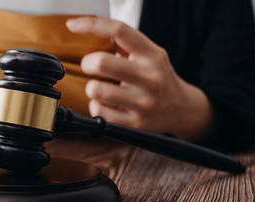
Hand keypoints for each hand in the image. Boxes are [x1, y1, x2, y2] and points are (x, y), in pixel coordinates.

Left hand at [66, 17, 213, 140]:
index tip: (73, 25)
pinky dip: (97, 107)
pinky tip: (109, 104)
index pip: (119, 31)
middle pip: (102, 63)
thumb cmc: (157, 77)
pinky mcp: (134, 123)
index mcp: (152, 55)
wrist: (182, 110)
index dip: (91, 25)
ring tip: (101, 88)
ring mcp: (143, 103)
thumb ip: (124, 43)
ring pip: (96, 90)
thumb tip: (89, 27)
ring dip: (92, 88)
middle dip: (88, 63)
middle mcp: (150, 78)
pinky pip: (98, 112)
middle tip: (91, 66)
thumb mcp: (149, 55)